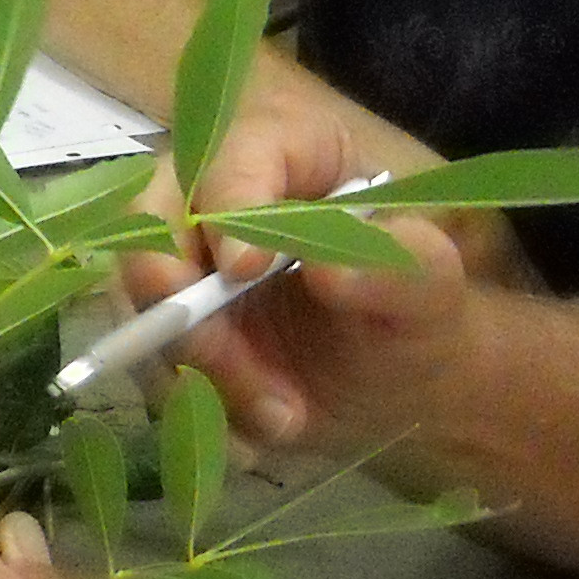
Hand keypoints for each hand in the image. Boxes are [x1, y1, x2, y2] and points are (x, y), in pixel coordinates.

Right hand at [132, 103, 476, 450]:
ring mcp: (185, 268)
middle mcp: (215, 199)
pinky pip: (157, 364)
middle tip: (210, 352)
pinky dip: (207, 404)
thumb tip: (330, 266)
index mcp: (284, 151)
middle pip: (153, 219)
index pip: (233, 157)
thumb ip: (397, 265)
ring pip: (148, 304)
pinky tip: (269, 428)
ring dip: (203, 367)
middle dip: (170, 291)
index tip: (243, 270)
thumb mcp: (430, 287)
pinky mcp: (174, 331)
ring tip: (282, 416)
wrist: (396, 383)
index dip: (227, 208)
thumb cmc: (416, 311)